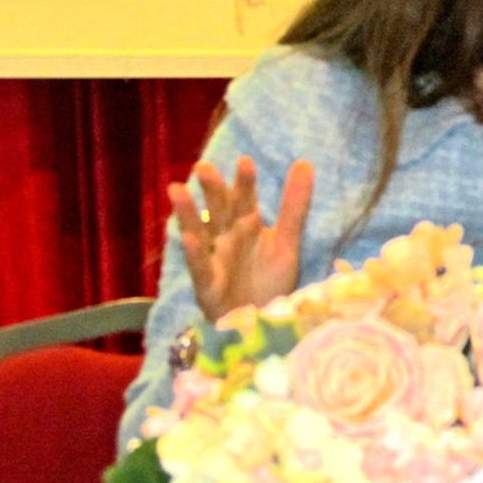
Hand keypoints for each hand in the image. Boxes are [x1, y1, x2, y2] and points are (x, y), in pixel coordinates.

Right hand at [167, 156, 313, 320]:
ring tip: (177, 190)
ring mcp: (214, 260)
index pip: (244, 199)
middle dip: (211, 190)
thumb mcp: (287, 241)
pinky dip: (194, 253)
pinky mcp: (208, 286)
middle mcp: (226, 239)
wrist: (261, 321)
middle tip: (203, 167)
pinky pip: (200, 267)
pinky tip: (188, 238)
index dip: (245, 183)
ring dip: (188, 213)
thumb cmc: (270, 279)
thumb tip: (305, 162)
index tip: (245, 161)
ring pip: (199, 233)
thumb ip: (294, 205)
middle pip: (218, 211)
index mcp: (245, 226)